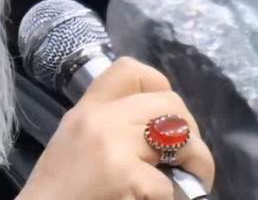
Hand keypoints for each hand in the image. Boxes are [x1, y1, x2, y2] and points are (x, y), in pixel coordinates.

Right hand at [16, 57, 214, 199]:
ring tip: (188, 182)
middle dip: (189, 131)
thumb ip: (109, 123)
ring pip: (182, 137)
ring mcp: (113, 145)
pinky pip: (171, 183)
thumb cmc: (61, 188)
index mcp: (87, 109)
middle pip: (169, 102)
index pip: (130, 70)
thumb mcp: (77, 139)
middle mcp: (100, 119)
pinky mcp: (125, 176)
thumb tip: (158, 125)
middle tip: (183, 159)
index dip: (159, 86)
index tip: (164, 116)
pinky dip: (171, 197)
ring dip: (196, 162)